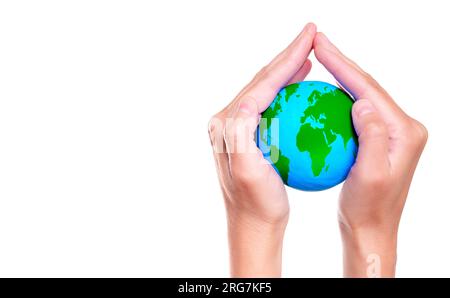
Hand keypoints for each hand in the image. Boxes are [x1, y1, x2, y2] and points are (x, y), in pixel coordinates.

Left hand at [208, 23, 315, 276]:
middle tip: (310, 35)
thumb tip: (246, 101)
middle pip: (260, 80)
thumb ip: (240, 133)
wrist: (253, 224)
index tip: (308, 38)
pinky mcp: (247, 135)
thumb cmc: (256, 202)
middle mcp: (226, 120)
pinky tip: (300, 87)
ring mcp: (236, 127)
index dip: (285, 59)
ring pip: (264, 89)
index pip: (260, 84)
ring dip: (285, 70)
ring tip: (306, 56)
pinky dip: (285, 90)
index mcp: (227, 123)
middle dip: (286, 56)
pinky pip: (269, 104)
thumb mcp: (247, 169)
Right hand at [314, 33, 427, 276]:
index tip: (320, 45)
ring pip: (362, 95)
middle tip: (317, 42)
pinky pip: (356, 112)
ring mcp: (392, 132)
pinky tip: (320, 94)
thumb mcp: (371, 176)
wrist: (372, 228)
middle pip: (368, 86)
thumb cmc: (369, 208)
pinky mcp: (380, 139)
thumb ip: (374, 137)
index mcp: (405, 131)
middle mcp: (403, 127)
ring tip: (318, 58)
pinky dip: (338, 99)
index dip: (343, 65)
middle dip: (342, 62)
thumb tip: (362, 101)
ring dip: (341, 76)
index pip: (370, 90)